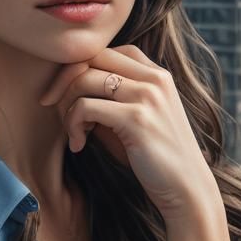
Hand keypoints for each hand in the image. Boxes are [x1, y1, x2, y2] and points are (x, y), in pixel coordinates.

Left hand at [38, 45, 215, 220]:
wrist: (186, 189)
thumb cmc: (154, 158)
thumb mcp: (131, 119)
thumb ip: (108, 99)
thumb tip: (66, 88)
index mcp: (156, 74)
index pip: (105, 51)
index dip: (77, 68)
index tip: (62, 95)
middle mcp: (154, 78)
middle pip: (91, 58)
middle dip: (63, 81)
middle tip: (53, 108)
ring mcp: (147, 96)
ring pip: (84, 80)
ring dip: (66, 108)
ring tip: (73, 133)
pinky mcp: (137, 118)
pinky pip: (85, 107)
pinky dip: (73, 125)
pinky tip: (78, 145)